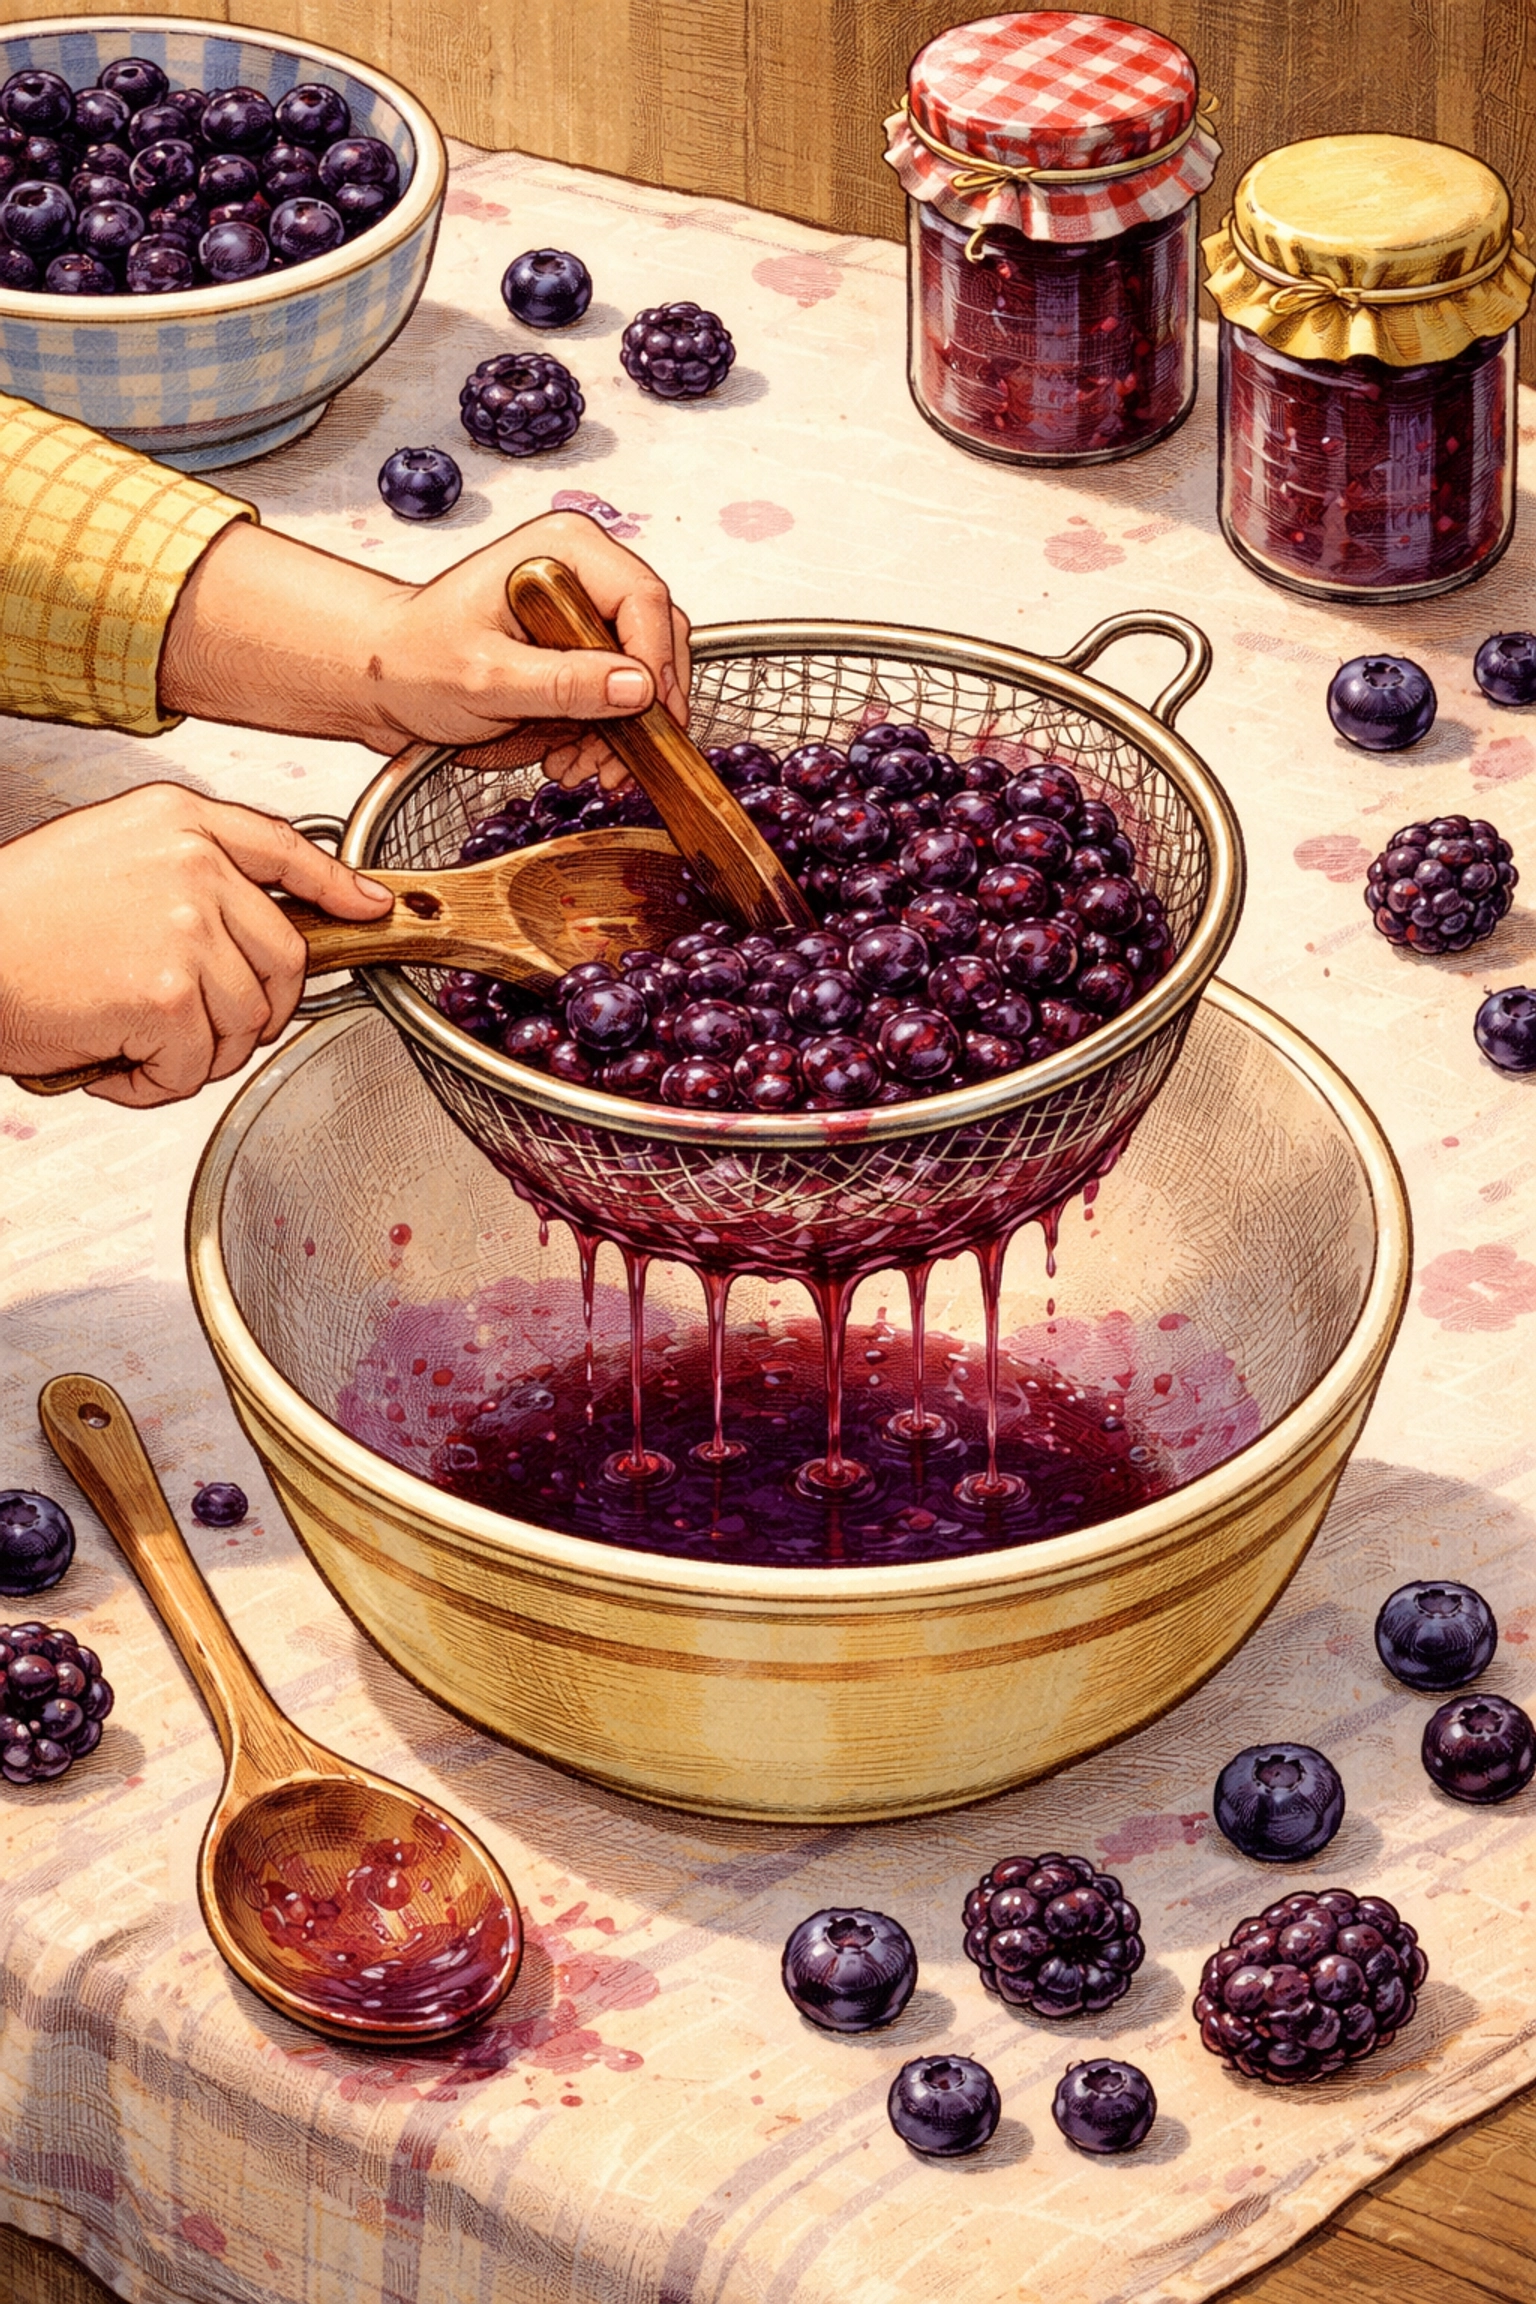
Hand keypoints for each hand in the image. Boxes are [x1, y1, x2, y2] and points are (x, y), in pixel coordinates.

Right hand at [0, 785, 391, 1106]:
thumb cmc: (16, 918)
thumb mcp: (107, 854)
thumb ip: (186, 871)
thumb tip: (252, 917)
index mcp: (178, 822)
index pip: (283, 848)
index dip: (334, 885)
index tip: (366, 907)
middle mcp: (193, 866)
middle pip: (284, 959)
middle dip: (252, 1011)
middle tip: (195, 1027)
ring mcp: (186, 928)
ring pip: (247, 1023)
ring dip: (196, 1054)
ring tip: (135, 1041)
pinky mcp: (169, 994)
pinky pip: (198, 1066)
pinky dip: (155, 1084)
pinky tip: (112, 1061)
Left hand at [160, 510, 691, 786]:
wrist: (381, 677)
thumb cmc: (411, 659)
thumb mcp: (486, 678)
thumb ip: (562, 684)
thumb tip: (636, 688)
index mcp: (564, 552)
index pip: (645, 600)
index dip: (657, 664)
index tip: (650, 717)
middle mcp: (583, 573)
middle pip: (656, 637)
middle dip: (644, 708)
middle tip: (623, 761)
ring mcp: (583, 612)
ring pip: (643, 673)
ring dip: (624, 730)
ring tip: (584, 766)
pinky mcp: (578, 649)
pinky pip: (617, 693)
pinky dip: (605, 732)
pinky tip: (572, 755)